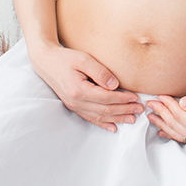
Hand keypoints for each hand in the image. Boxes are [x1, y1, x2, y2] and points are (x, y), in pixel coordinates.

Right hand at [27, 40, 142, 130]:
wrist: (46, 62)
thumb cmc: (65, 58)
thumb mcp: (83, 59)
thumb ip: (100, 72)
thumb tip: (115, 85)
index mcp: (79, 90)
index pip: (107, 98)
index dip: (123, 99)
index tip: (136, 98)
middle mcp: (76, 101)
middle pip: (105, 109)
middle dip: (124, 110)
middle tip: (140, 110)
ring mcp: (74, 106)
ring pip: (99, 116)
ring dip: (117, 118)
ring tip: (132, 119)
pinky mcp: (73, 106)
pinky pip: (90, 118)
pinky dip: (103, 123)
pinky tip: (113, 127)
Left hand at [145, 94, 185, 144]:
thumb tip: (181, 102)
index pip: (179, 113)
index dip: (168, 103)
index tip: (159, 95)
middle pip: (174, 122)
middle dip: (161, 112)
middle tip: (149, 103)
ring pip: (175, 131)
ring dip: (162, 123)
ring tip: (151, 116)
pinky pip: (181, 138)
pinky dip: (170, 134)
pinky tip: (162, 132)